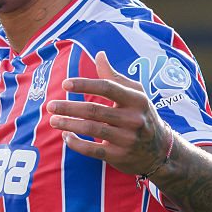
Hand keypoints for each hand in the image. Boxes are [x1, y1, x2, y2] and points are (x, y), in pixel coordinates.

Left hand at [46, 50, 171, 176]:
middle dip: (69, 108)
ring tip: (53, 120)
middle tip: (50, 106)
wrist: (161, 152)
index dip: (85, 85)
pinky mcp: (120, 156)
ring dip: (68, 125)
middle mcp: (133, 119)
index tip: (65, 84)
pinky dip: (76, 143)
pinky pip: (93, 150)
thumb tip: (100, 54)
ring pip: (91, 129)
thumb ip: (114, 76)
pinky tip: (66, 136)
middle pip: (94, 110)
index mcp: (136, 99)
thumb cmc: (142, 115)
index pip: (107, 87)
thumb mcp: (134, 94)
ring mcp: (128, 139)